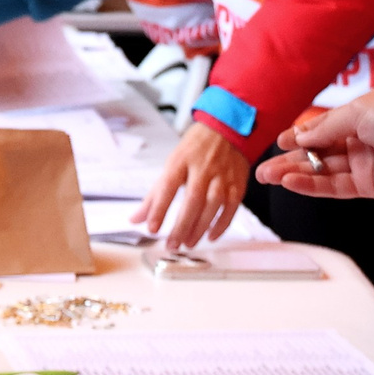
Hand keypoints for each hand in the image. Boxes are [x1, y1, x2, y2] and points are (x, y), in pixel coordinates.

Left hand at [132, 122, 251, 250]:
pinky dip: (221, 225)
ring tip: (187, 243)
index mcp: (181, 160)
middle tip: (172, 244)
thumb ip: (155, 194)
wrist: (228, 130)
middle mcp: (203, 168)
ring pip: (212, 205)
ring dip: (199, 228)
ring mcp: (222, 177)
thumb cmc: (196, 149)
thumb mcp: (172, 164)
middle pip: (192, 199)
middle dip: (181, 225)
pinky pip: (230, 208)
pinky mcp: (237, 185)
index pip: (168, 186)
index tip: (152, 228)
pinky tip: (210, 236)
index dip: (159, 208)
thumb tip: (136, 219)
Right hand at [256, 84, 373, 212]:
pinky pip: (335, 188)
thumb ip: (326, 127)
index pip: (322, 129)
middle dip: (290, 160)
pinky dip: (312, 186)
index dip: (300, 136)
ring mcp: (363, 165)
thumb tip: (300, 136)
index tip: (279, 141)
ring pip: (322, 172)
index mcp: (358, 117)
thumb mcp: (357, 111)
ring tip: (268, 177)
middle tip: (264, 170)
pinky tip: (291, 183)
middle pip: (317, 153)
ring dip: (294, 175)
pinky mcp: (369, 187)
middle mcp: (359, 141)